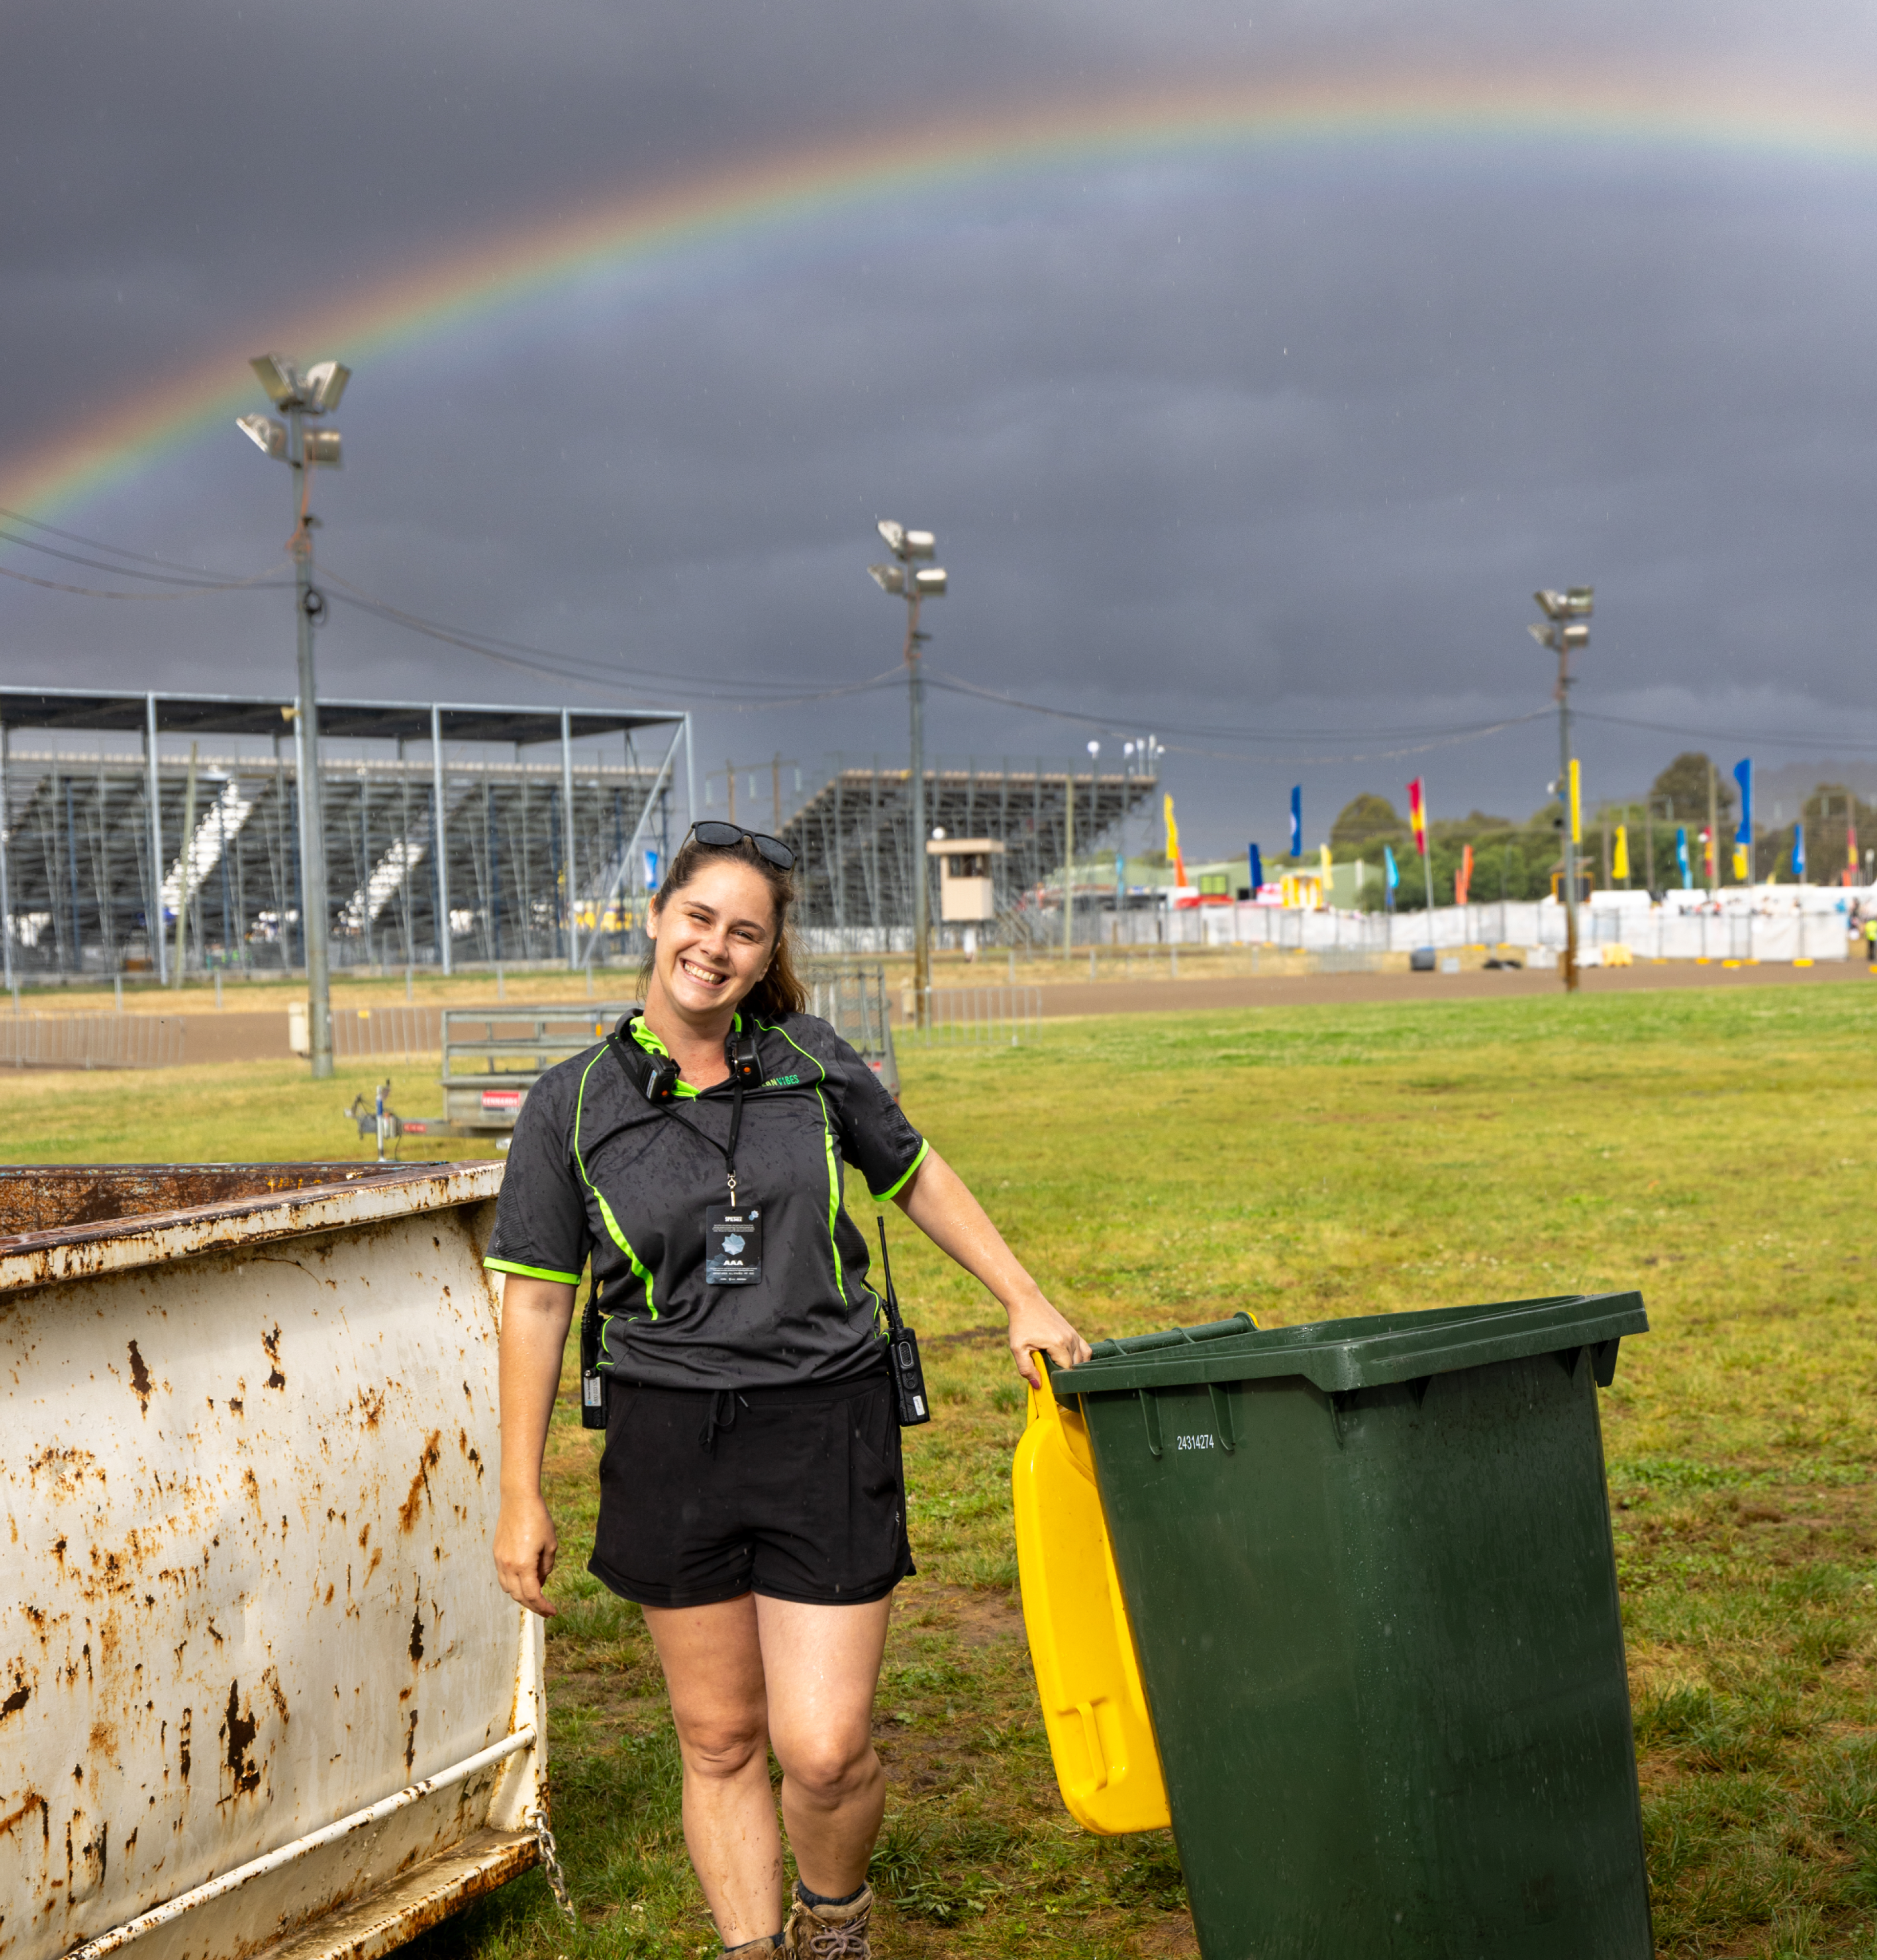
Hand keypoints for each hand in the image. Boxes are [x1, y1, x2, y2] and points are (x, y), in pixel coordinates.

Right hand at [493, 1491, 558, 1617]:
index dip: (543, 1607)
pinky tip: (524, 1581)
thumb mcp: (550, 1544)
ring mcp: (499, 1560)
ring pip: (508, 1589)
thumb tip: (540, 1582)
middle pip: (519, 1596)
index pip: (533, 1595)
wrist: (518, 1499)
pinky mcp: (496, 1553)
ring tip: (536, 1596)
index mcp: (524, 1565)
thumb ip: (546, 1567)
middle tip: (546, 1609)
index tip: (553, 1612)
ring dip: (522, 1596)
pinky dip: (513, 1585)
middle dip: (533, 1606)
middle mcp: (508, 1566)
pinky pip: (503, 1577)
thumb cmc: (538, 1519)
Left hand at [1005, 1290, 1091, 1390]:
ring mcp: (1074, 1334)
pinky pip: (1085, 1350)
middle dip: (1065, 1376)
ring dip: (1073, 1368)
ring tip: (1060, 1371)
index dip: (1059, 1381)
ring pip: (1082, 1360)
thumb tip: (1037, 1386)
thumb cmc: (1021, 1323)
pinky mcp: (1073, 1331)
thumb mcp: (1017, 1348)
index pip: (1066, 1372)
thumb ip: (1026, 1368)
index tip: (1050, 1385)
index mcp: (1058, 1344)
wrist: (1026, 1300)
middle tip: (1053, 1379)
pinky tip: (1071, 1363)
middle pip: (1075, 1367)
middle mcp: (1070, 1339)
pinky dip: (1081, 1359)